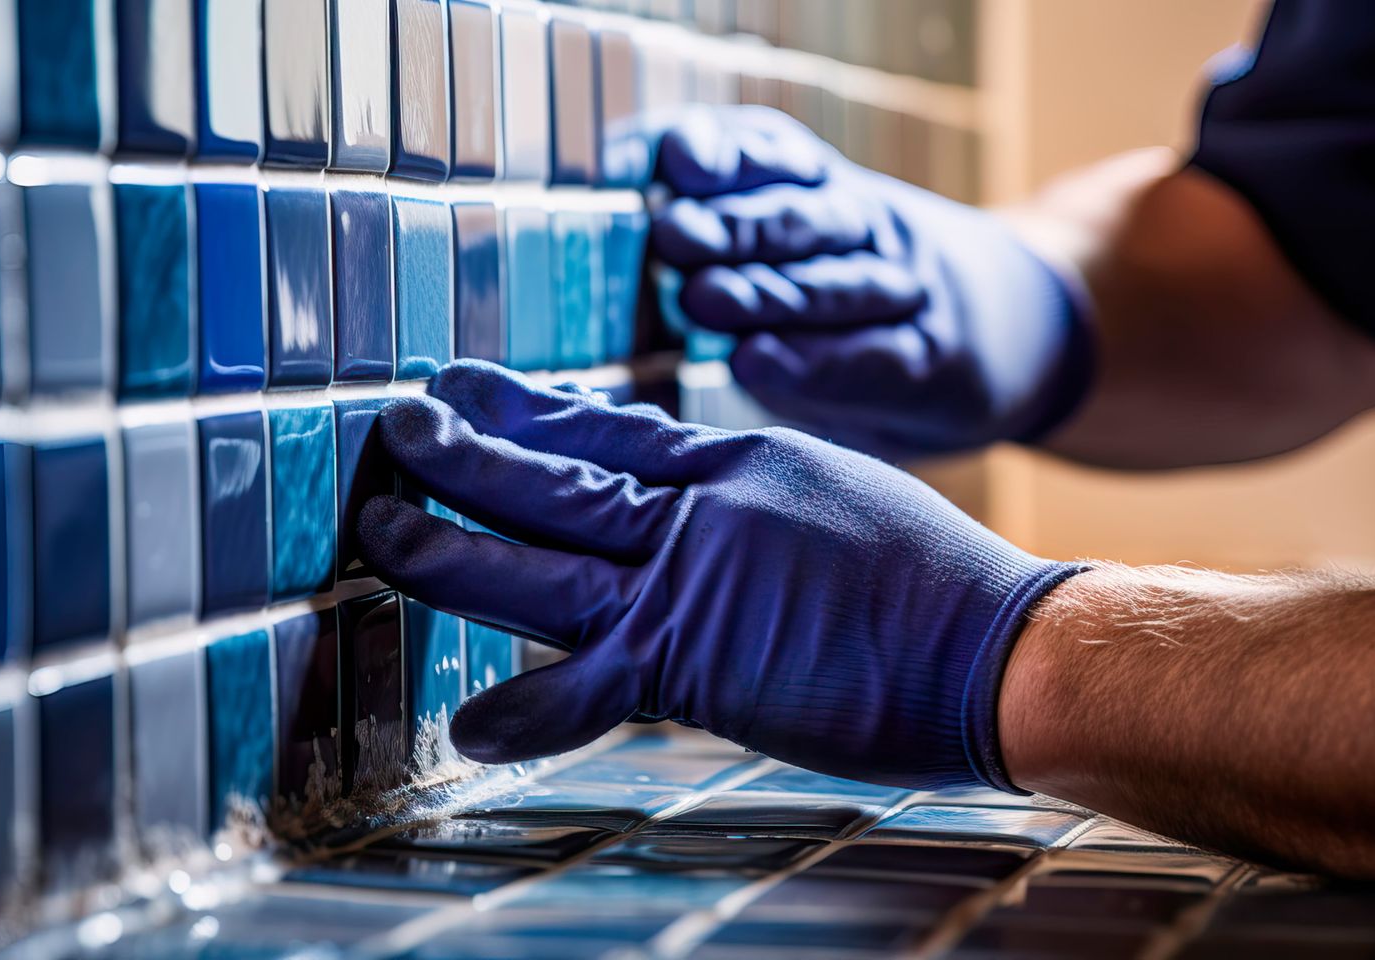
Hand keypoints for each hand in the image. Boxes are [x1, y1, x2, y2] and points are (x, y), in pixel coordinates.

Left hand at [357, 360, 1085, 789]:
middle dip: (460, 450)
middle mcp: (697, 507)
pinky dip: (523, 711)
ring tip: (377, 527)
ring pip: (537, 559)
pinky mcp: (695, 663)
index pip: (606, 426)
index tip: (463, 385)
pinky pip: (584, 688)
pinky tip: (463, 724)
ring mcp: (688, 582)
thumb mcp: (834, 491)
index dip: (526, 407)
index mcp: (735, 462)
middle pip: (552, 472)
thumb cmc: (936, 581)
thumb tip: (703, 503)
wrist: (998, 640)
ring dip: (447, 546)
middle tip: (393, 423)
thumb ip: (754, 496)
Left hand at [649, 106, 1092, 456]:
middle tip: (673, 234)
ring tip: (704, 300)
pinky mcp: (931, 360)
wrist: (1016, 332)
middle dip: (734, 224)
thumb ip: (725, 238)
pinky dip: (811, 363)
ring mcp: (905, 292)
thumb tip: (638, 228)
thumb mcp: (802, 244)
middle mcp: (865, 228)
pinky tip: (756, 364)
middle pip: (800, 216)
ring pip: (832, 284)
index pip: (779, 153)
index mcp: (826, 188)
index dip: (731, 153)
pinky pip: (871, 357)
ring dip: (767, 291)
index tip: (680, 162)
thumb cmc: (856, 297)